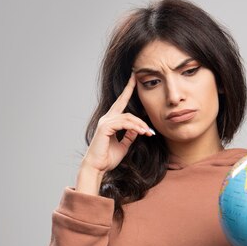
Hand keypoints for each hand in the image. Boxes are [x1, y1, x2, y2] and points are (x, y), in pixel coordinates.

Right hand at [76, 74, 154, 194]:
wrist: (97, 168)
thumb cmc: (108, 158)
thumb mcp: (123, 145)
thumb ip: (129, 136)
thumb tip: (137, 129)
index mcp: (110, 121)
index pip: (120, 103)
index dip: (127, 90)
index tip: (134, 77)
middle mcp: (107, 119)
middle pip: (122, 103)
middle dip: (129, 89)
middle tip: (139, 81)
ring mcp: (105, 122)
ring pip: (127, 116)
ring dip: (140, 124)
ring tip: (149, 132)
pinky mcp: (105, 128)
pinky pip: (123, 124)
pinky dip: (134, 127)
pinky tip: (142, 132)